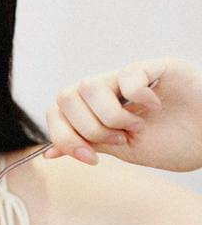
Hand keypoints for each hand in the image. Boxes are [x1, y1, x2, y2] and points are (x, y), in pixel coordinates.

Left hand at [44, 58, 201, 169]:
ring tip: (135, 127)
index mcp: (97, 108)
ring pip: (89, 86)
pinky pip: (126, 75)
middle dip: (87, 129)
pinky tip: (156, 107)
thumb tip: (49, 153)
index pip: (57, 109)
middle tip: (118, 141)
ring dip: (109, 117)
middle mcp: (109, 88)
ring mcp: (130, 76)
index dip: (63, 136)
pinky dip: (137, 98)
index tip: (89, 158)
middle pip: (66, 96)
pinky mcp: (156, 66)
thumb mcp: (125, 151)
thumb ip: (89, 145)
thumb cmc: (175, 144)